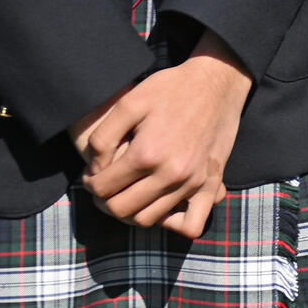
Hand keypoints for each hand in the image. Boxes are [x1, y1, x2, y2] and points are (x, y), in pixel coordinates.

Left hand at [79, 32, 252, 237]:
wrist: (217, 82)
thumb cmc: (171, 88)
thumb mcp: (129, 101)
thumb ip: (103, 138)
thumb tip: (96, 170)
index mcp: (147, 153)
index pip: (102, 188)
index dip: (90, 182)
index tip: (93, 172)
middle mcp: (170, 174)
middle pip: (121, 209)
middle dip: (104, 200)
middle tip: (105, 185)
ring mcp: (193, 182)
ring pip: (147, 219)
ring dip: (129, 211)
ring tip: (127, 192)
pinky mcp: (211, 184)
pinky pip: (191, 225)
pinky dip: (172, 224)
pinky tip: (161, 206)